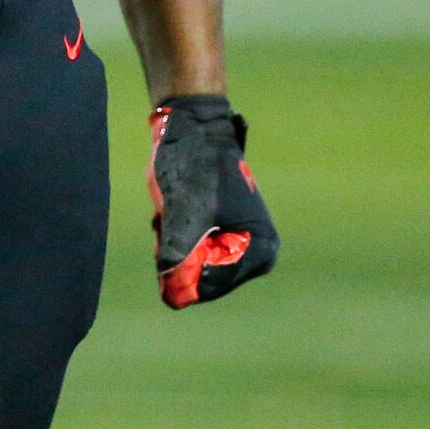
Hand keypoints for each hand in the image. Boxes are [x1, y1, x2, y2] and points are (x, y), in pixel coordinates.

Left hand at [148, 94, 276, 308]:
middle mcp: (255, 253)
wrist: (195, 129)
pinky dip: (175, 235)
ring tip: (171, 213)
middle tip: (170, 220)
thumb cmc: (195, 168)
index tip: (174, 230)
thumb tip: (175, 299)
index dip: (180, 266)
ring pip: (191, 266)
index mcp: (259, 251)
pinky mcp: (222, 234)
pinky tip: (172, 211)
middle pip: (201, 278)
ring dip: (173, 244)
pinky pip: (190, 252)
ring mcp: (239, 243)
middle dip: (178, 253)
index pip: (210, 286)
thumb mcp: (184, 215)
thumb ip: (180, 259)